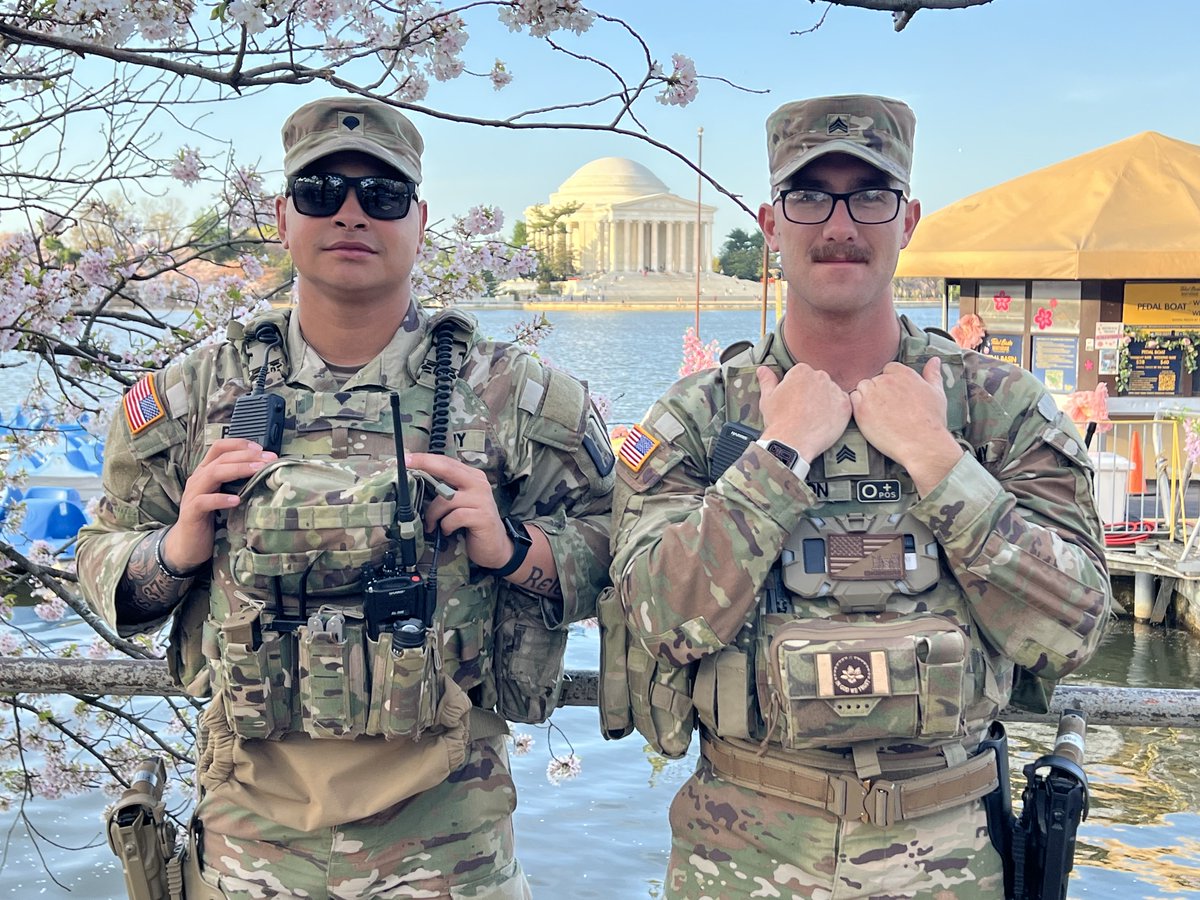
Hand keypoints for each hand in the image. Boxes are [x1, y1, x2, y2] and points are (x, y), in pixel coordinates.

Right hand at [163, 439, 276, 571]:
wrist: (188, 544)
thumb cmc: (212, 518)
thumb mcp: (225, 495)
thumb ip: (238, 482)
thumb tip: (267, 472)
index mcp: (206, 471)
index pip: (219, 447)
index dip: (240, 444)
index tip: (261, 449)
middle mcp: (198, 478)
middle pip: (221, 458)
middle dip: (247, 456)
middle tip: (269, 459)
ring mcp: (193, 494)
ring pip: (213, 474)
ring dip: (237, 470)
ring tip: (257, 471)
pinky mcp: (191, 512)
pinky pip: (204, 501)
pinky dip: (220, 499)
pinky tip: (236, 500)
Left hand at [404, 452, 510, 569]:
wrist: (495, 546)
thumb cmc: (472, 523)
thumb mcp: (460, 502)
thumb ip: (446, 490)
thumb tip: (417, 482)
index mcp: (472, 477)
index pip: (447, 462)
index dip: (425, 458)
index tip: (407, 457)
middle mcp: (479, 484)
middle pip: (447, 469)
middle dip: (424, 464)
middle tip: (405, 466)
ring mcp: (482, 500)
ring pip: (446, 499)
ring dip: (433, 514)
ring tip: (432, 524)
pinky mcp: (482, 517)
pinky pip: (454, 517)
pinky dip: (446, 525)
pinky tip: (448, 530)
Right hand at [756, 364, 851, 461]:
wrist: (792, 442)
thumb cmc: (778, 420)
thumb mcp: (767, 398)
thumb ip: (768, 380)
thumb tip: (763, 369)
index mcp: (801, 371)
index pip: (802, 374)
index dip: (797, 389)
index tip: (794, 401)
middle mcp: (820, 376)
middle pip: (818, 381)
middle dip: (812, 393)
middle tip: (803, 410)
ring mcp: (834, 391)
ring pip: (831, 392)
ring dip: (825, 401)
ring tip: (814, 417)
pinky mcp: (845, 406)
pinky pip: (843, 404)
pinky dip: (836, 411)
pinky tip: (824, 421)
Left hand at [850, 358, 962, 491]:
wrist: (922, 444)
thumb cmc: (931, 421)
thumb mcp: (937, 393)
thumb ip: (932, 374)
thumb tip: (934, 361)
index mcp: (903, 374)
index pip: (889, 368)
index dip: (891, 382)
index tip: (894, 395)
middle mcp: (886, 381)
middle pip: (874, 379)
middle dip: (879, 391)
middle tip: (887, 407)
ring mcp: (872, 394)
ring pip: (862, 387)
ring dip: (867, 397)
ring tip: (879, 413)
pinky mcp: (862, 409)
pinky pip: (852, 399)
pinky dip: (858, 406)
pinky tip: (870, 416)